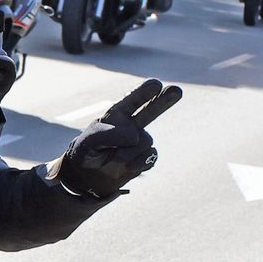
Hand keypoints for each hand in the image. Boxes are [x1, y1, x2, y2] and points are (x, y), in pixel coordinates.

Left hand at [53, 79, 181, 198]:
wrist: (88, 178)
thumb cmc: (86, 154)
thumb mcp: (88, 142)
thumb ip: (107, 134)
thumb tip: (135, 136)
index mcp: (116, 115)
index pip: (131, 100)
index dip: (143, 92)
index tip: (156, 83)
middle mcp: (131, 125)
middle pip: (152, 109)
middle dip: (164, 100)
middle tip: (177, 90)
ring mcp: (140, 141)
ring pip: (146, 141)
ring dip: (129, 152)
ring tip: (113, 158)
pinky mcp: (145, 157)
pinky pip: (150, 157)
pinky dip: (138, 163)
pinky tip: (127, 166)